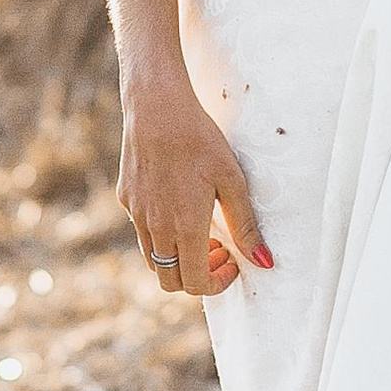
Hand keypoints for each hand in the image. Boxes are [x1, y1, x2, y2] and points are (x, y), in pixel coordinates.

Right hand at [116, 63, 271, 297]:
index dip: (217, 283)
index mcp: (185, 227)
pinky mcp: (126, 198)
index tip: (232, 262)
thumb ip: (246, 226)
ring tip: (200, 227)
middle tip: (218, 248)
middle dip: (196, 275)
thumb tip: (265, 262)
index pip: (195, 283)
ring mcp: (137, 214)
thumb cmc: (200, 140)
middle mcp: (155, 227)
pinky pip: (142, 230)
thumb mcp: (232, 181)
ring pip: (154, 259)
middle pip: (170, 280)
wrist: (157, 107)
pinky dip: (161, 234)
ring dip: (178, 257)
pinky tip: (178, 203)